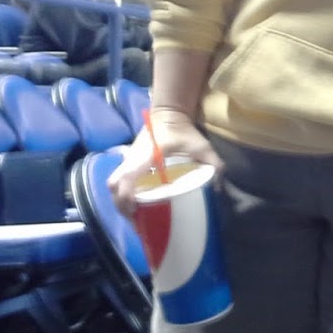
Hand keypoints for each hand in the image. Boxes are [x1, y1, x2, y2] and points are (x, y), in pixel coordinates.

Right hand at [107, 108, 224, 219]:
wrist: (168, 114)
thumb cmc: (183, 130)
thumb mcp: (201, 146)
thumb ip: (214, 164)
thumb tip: (219, 189)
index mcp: (146, 156)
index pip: (126, 178)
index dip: (126, 197)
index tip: (136, 211)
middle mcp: (132, 159)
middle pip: (114, 184)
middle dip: (121, 205)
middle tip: (136, 219)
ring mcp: (128, 160)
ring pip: (113, 183)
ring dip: (120, 201)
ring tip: (135, 216)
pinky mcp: (129, 162)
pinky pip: (119, 180)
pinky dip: (123, 194)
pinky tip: (136, 205)